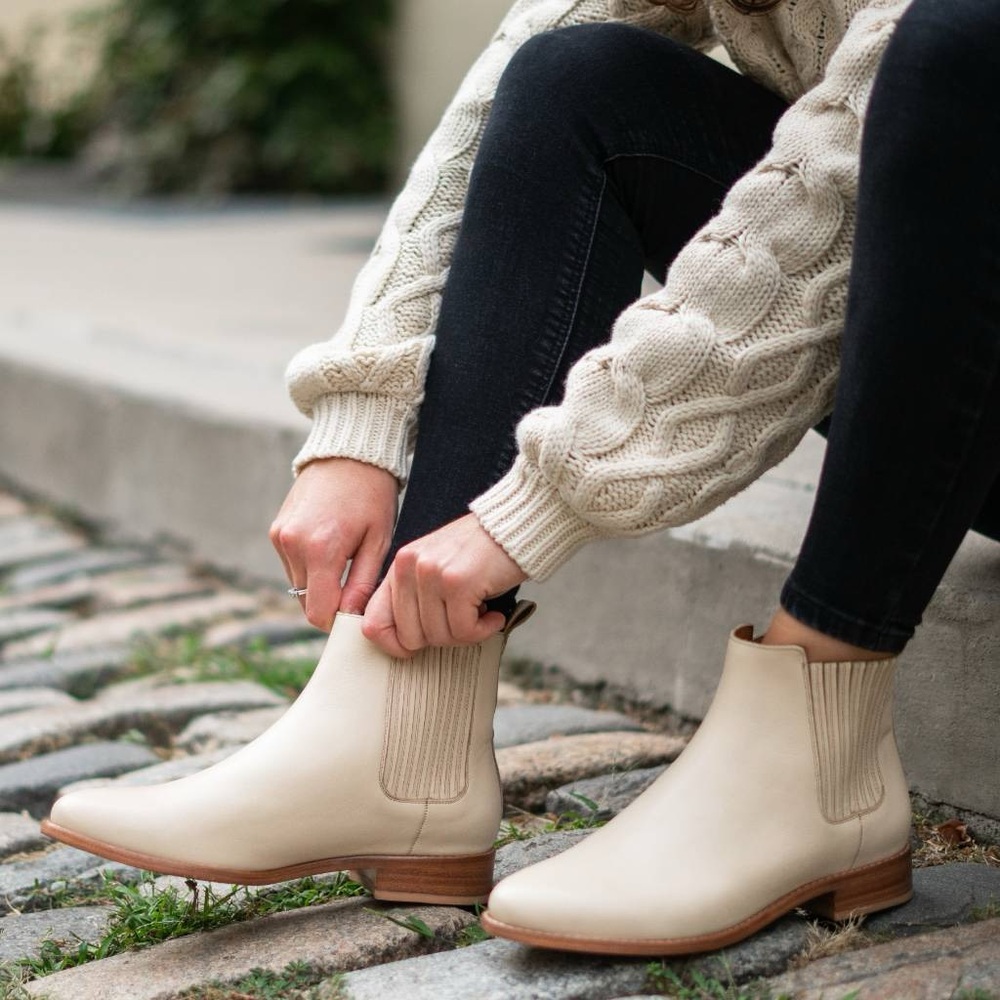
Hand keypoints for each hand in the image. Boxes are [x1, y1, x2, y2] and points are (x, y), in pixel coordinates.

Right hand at [270, 457, 398, 629]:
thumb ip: (362, 584)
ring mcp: (280, 537)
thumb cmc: (372, 495)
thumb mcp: (378, 541)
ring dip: (319, 584)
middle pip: (306, 601)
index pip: (318, 612)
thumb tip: (351, 618)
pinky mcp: (276, 530)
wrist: (348, 454)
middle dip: (331, 602)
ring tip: (344, 560)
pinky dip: (309, 567)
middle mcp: (292, 544)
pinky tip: (330, 547)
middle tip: (356, 587)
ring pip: (298, 585)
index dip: (338, 621)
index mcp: (320, 549)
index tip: (357, 615)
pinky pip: (292, 565)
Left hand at [363, 513, 527, 656]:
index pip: (373, 623)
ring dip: (467, 633)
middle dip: (442, 638)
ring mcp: (431, 573)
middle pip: (410, 637)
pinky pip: (464, 631)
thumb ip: (414, 597)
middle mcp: (409, 567)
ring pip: (439, 637)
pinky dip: (484, 630)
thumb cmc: (480, 552)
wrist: (515, 527)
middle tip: (464, 622)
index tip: (419, 646)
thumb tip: (404, 643)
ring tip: (482, 612)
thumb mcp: (436, 569)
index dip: (396, 645)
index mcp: (399, 566)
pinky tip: (493, 615)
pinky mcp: (457, 582)